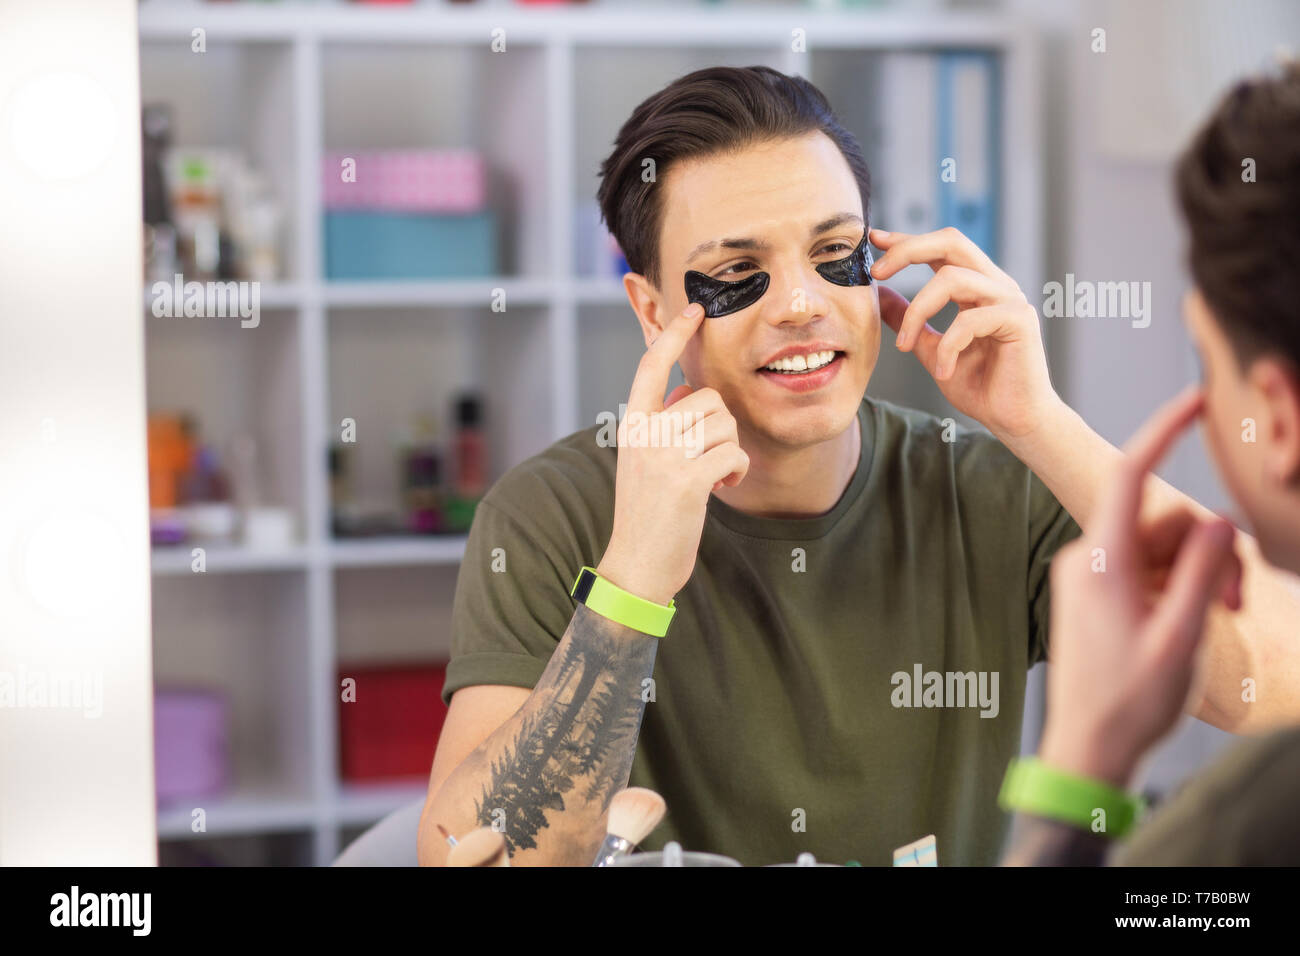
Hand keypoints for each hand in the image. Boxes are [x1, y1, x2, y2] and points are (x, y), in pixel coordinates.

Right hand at [597, 302, 749, 604]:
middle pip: (708, 398)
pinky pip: (734, 453)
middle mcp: (644, 434)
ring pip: (725, 424)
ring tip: (713, 473)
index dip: (675, 334)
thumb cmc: (646, 515)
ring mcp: (664, 457)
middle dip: (721, 426)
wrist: (635, 568)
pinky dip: (737, 469)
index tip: (694, 308)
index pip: (652, 365)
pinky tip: (723, 485)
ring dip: (730, 449)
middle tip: (708, 457)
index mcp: (631, 425)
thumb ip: (661, 424)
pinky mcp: (688, 482)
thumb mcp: (643, 461)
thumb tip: (684, 392)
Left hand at [870, 226, 1058, 441]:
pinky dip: (947, 347)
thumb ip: (909, 320)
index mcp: (976, 286)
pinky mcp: (1019, 320)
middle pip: (951, 241)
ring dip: (917, 311)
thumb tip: (880, 294)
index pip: (940, 249)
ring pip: (953, 279)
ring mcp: (1009, 299)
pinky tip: (942, 372)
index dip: (907, 240)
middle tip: (877, 271)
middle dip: (909, 249)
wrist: (1014, 419)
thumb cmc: (979, 385)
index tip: (873, 239)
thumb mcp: (930, 348)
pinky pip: (969, 320)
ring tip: (905, 347)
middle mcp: (994, 285)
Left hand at [1037, 387, 1241, 786]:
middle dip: (1207, 548)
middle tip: (1238, 601)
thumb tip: (1218, 518)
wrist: (1087, 749)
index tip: (1196, 401)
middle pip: (1161, 519)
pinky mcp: (1093, 594)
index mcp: (1101, 561)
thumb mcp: (1182, 637)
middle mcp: (1087, 558)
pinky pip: (1144, 569)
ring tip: (1220, 619)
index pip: (1131, 475)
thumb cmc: (1131, 702)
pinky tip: (1191, 623)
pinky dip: (1176, 585)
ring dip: (1197, 572)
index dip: (1164, 431)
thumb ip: (1204, 573)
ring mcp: (1088, 576)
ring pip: (1158, 547)